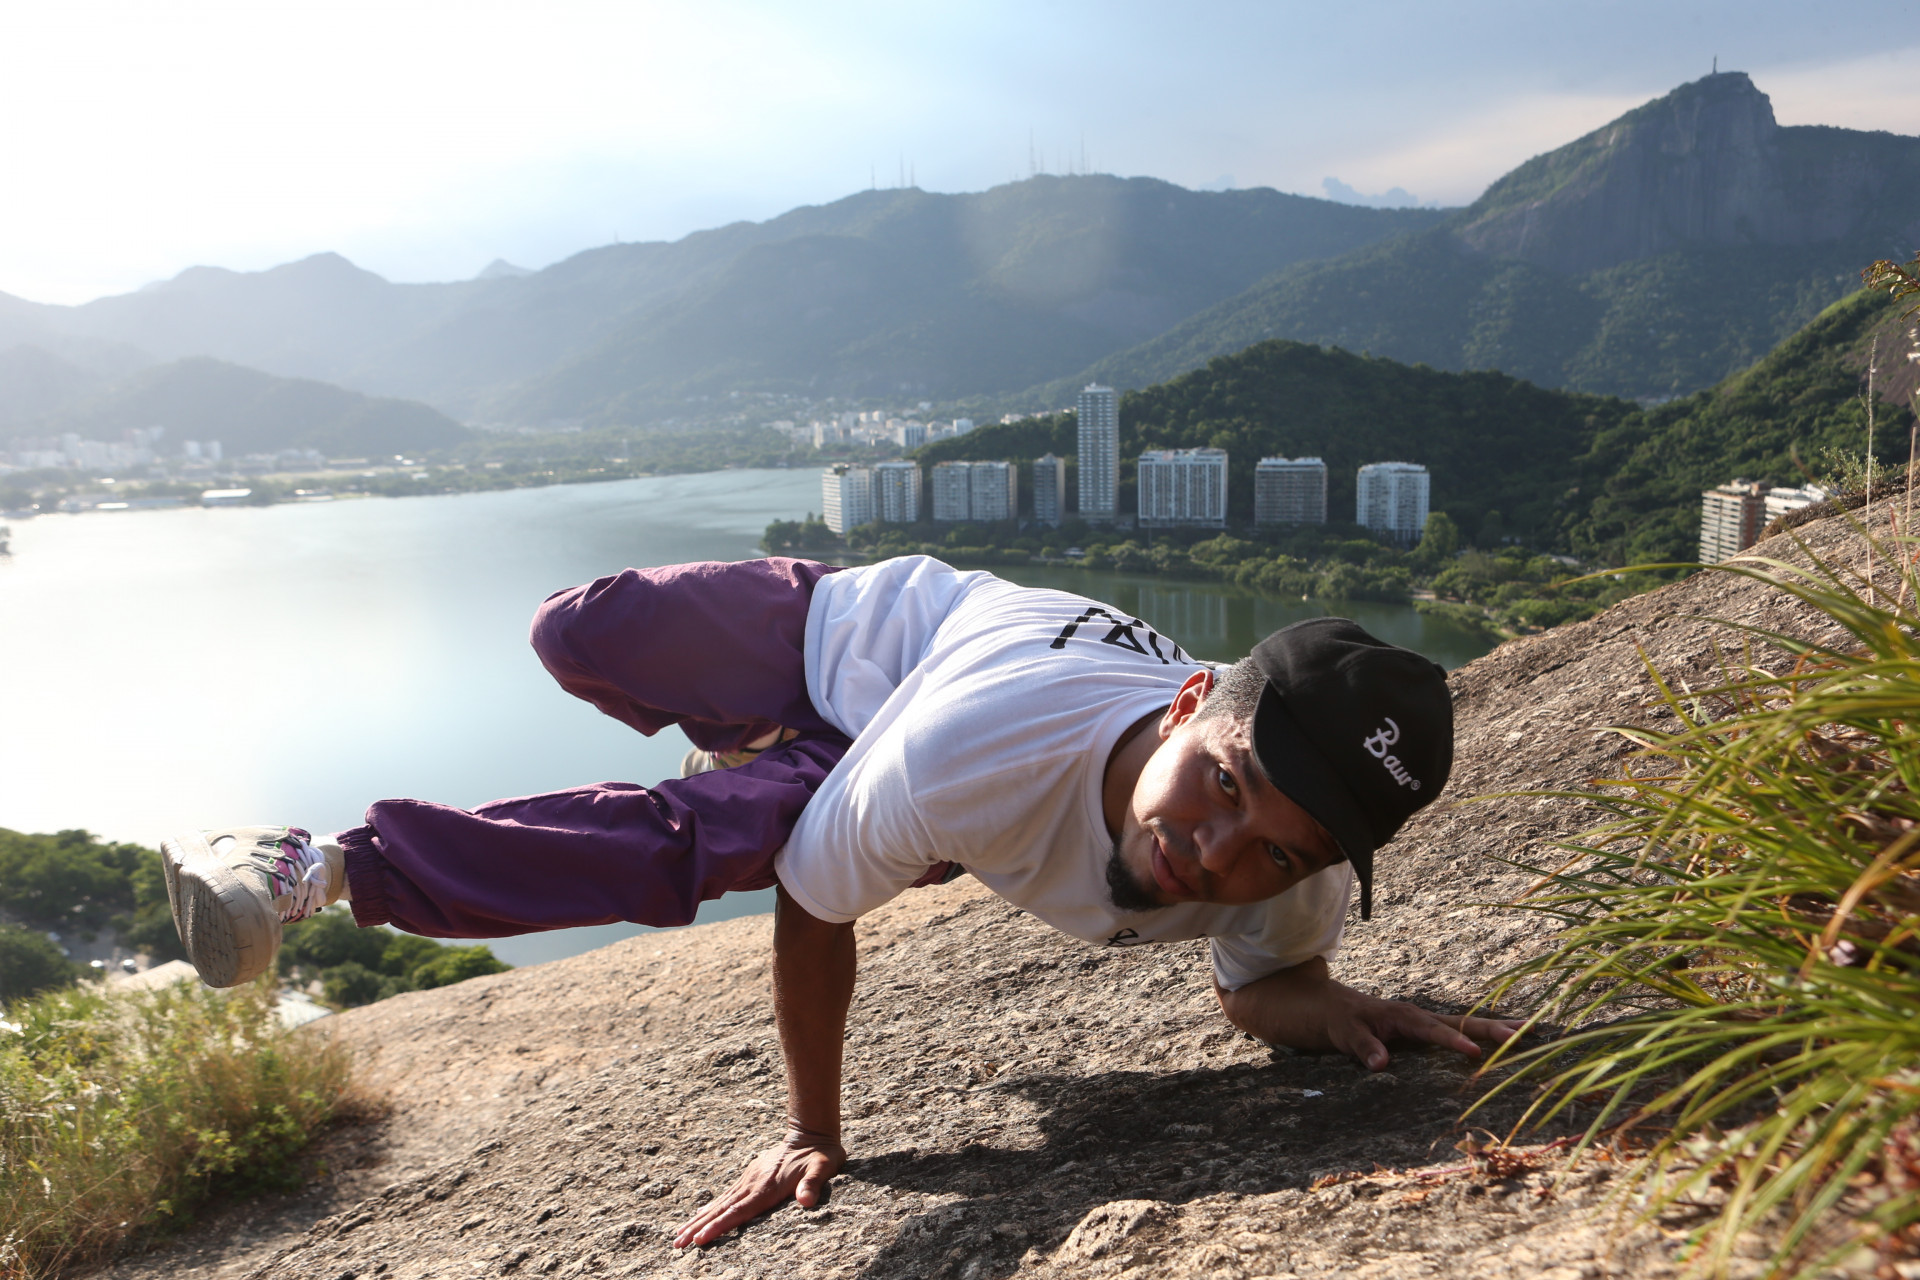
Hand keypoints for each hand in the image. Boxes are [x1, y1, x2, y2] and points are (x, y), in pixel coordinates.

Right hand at [671, 1125, 846, 1248]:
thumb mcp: (823, 1168)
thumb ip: (813, 1184)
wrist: (811, 1133)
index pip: (738, 1211)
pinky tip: (699, 1216)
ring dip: (698, 1220)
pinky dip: (710, 1208)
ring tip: (679, 1235)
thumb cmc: (820, 1155)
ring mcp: (749, 1179)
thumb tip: (806, 1201)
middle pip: (721, 1209)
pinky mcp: (750, 1177)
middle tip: (677, 1244)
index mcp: (767, 1187)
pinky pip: (726, 1196)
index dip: (719, 1226)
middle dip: (698, 1228)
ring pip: (719, 1204)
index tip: (700, 1240)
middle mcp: (753, 1184)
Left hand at [1324, 989, 1521, 1071]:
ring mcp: (1422, 1022)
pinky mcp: (1421, 1030)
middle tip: (1525, 1034)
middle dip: (1492, 1030)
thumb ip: (1362, 1047)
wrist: (1323, 1006)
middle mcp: (1418, 1016)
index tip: (1477, 1054)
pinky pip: (1455, 1032)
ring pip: (1464, 1025)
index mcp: (1403, 1016)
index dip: (1456, 1042)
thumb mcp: (1342, 1033)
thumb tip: (1382, 1064)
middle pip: (1462, 1022)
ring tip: (1528, 1032)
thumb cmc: (1334, 1019)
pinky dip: (1479, 1035)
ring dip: (1493, 1029)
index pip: (1435, 1031)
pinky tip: (1500, 1042)